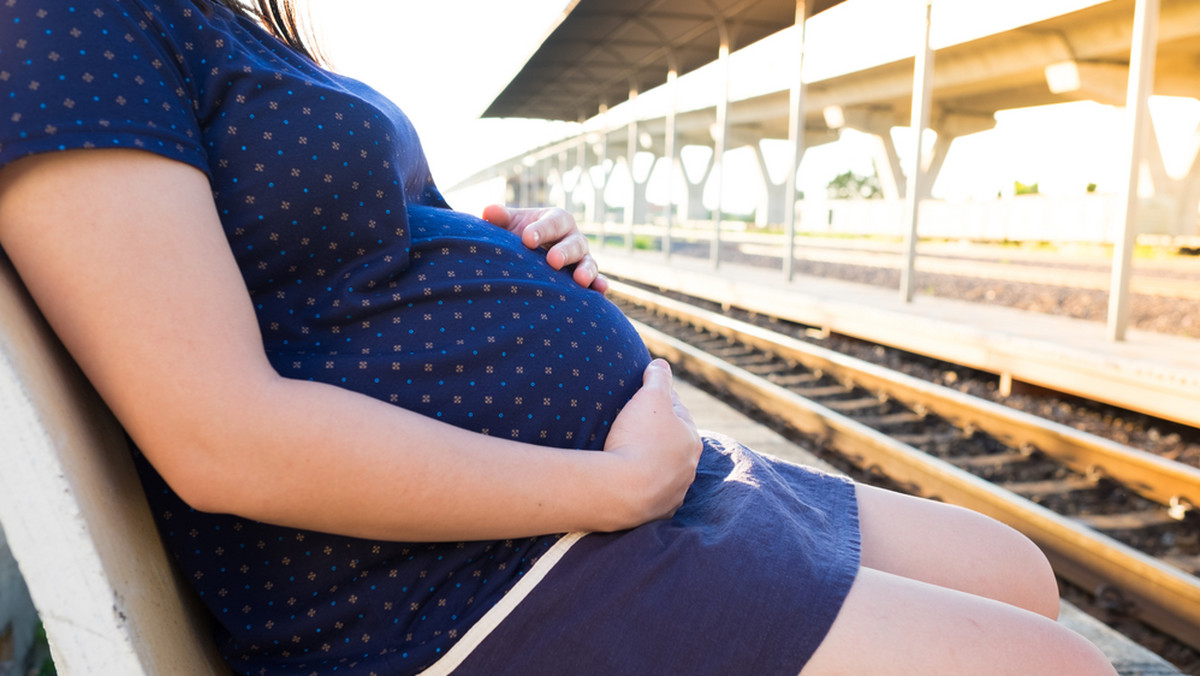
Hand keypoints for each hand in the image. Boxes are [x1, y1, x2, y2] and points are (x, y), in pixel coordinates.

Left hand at [481, 204, 608, 292]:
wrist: (527, 259)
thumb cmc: (518, 236)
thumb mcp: (509, 225)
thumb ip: (501, 218)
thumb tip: (489, 211)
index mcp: (556, 220)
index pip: (553, 222)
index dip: (542, 230)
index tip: (527, 239)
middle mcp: (573, 238)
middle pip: (574, 242)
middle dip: (564, 251)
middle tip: (552, 261)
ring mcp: (582, 259)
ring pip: (589, 262)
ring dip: (586, 270)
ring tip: (580, 280)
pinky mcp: (586, 278)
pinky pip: (597, 281)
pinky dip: (599, 285)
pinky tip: (599, 292)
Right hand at [598, 359, 701, 529]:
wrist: (620, 490)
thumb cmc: (638, 438)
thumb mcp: (650, 397)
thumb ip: (658, 377)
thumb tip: (660, 363)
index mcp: (690, 439)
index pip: (677, 413)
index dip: (659, 403)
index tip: (643, 399)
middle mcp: (688, 467)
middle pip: (671, 444)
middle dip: (657, 435)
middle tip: (632, 427)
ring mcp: (674, 493)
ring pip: (663, 472)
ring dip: (649, 463)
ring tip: (627, 456)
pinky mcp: (657, 512)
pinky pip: (650, 495)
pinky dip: (641, 487)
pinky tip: (626, 481)